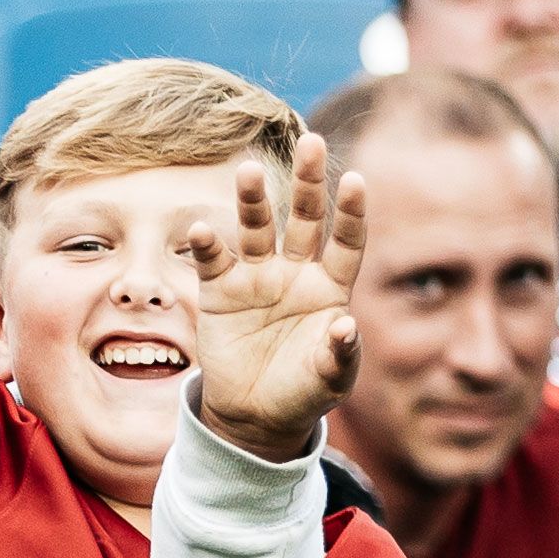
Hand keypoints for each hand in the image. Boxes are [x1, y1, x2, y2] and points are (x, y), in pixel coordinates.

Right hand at [178, 136, 365, 459]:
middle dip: (308, 182)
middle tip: (310, 142)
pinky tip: (203, 230)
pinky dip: (207, 244)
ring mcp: (256, 277)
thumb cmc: (304, 392)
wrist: (254, 414)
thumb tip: (346, 326)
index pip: (346, 241)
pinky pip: (213, 260)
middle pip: (304, 218)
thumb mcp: (330, 379)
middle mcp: (295, 272)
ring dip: (252, 201)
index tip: (355, 180)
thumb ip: (340, 355)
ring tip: (248, 171)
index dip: (351, 213)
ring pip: (256, 228)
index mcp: (331, 287)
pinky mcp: (219, 290)